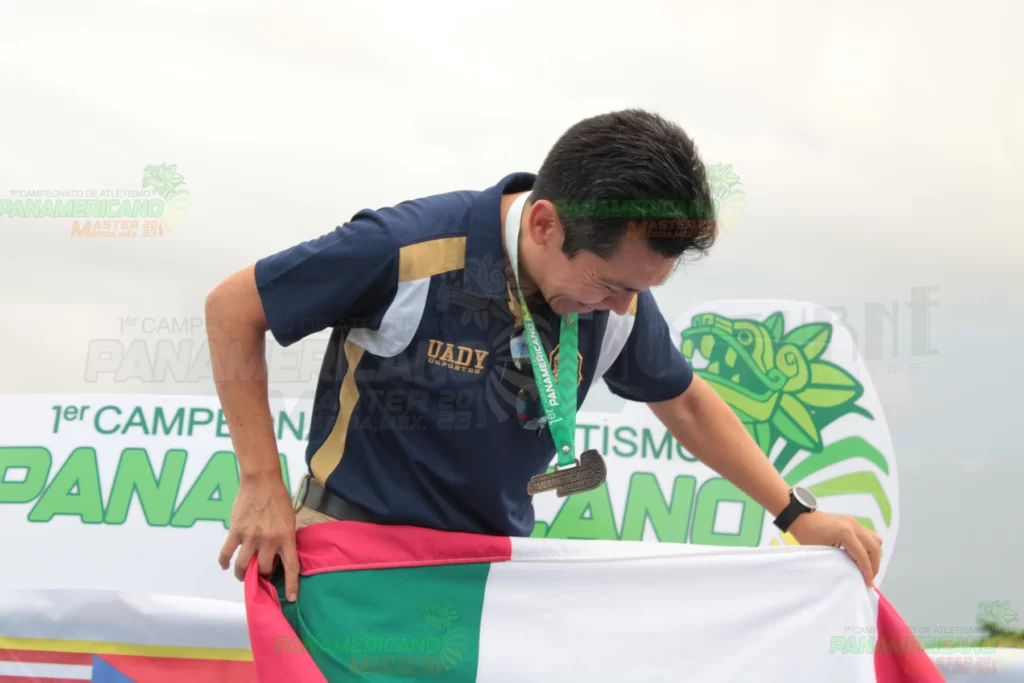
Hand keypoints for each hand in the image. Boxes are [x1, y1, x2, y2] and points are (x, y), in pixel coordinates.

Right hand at [218, 475, 299, 601]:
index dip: (291, 585)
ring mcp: (251, 536)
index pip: (291, 567)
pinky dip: (224, 562)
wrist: (261, 481)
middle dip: (262, 575)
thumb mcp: (289, 519)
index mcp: (286, 537)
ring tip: (243, 575)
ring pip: (244, 566)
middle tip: (260, 575)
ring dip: (243, 574)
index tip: (291, 598)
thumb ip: (285, 538)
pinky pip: (227, 553)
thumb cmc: (278, 498)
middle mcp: (269, 540)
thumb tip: (280, 556)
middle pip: (264, 569)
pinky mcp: (236, 531)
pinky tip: (226, 566)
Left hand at [788, 511, 882, 587]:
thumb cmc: (807, 535)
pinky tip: (861, 556)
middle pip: (874, 547)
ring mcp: (855, 522)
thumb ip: (839, 562)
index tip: (868, 584)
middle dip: (874, 565)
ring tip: (866, 567)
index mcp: (846, 533)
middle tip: (869, 578)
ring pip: (875, 540)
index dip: (867, 571)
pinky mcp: (854, 522)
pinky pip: (870, 535)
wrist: (801, 518)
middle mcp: (854, 526)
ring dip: (874, 555)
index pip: (863, 555)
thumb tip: (854, 574)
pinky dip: (869, 547)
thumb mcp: (822, 552)